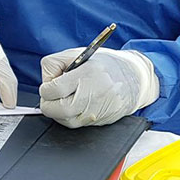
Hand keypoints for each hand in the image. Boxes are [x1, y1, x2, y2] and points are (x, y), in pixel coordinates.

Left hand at [39, 47, 158, 127]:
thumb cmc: (105, 64)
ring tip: (64, 99)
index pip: (54, 90)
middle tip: (51, 96)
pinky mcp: (101, 122)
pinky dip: (71, 117)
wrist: (134, 78)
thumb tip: (45, 82)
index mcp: (87, 74)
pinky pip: (77, 124)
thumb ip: (55, 64)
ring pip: (65, 121)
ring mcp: (98, 111)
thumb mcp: (78, 54)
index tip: (48, 87)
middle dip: (48, 104)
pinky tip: (75, 105)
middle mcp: (94, 94)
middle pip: (57, 110)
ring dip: (58, 112)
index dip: (46, 89)